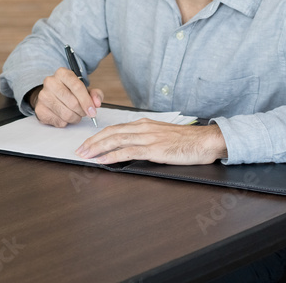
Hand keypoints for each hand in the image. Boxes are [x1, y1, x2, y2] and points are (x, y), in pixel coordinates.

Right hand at [30, 67, 102, 127]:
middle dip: (82, 112)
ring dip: (75, 118)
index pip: (77, 87)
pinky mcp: (39, 109)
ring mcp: (43, 95)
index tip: (93, 112)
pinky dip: (65, 122)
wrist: (50, 96)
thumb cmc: (70, 92)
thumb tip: (97, 103)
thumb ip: (95, 94)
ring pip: (66, 114)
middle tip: (83, 113)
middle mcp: (50, 82)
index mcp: (62, 73)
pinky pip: (58, 121)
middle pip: (73, 103)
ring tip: (75, 115)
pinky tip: (64, 117)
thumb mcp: (85, 89)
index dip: (87, 101)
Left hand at [75, 119, 227, 164]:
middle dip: (92, 141)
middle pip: (110, 132)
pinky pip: (127, 151)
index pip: (115, 128)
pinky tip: (102, 160)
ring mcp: (148, 138)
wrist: (206, 141)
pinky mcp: (154, 149)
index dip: (99, 136)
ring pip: (115, 140)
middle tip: (79, 150)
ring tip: (85, 155)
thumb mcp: (162, 135)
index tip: (87, 143)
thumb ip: (146, 138)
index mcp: (144, 124)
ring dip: (97, 148)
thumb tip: (131, 148)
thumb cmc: (187, 141)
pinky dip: (111, 156)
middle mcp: (143, 128)